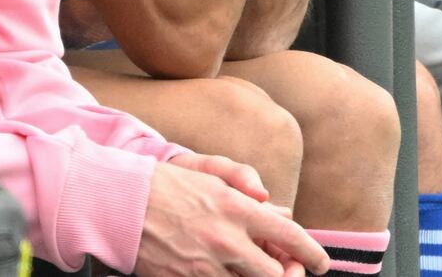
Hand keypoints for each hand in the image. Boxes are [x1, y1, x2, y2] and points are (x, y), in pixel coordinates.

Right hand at [137, 158, 328, 276]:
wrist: (121, 203)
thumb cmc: (167, 185)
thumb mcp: (210, 175)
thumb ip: (247, 188)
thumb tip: (277, 207)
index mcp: (236, 208)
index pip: (289, 236)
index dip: (311, 253)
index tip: (320, 263)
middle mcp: (226, 239)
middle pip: (274, 274)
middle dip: (288, 276)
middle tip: (289, 273)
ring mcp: (205, 265)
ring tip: (257, 275)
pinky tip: (228, 276)